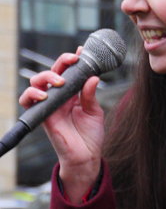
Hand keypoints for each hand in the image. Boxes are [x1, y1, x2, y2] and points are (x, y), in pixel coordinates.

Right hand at [18, 48, 104, 201]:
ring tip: (60, 82)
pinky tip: (44, 95)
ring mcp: (49, 105)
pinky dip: (32, 95)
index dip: (72, 60)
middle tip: (73, 61)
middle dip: (60, 63)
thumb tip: (93, 77)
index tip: (82, 52)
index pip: (68, 72)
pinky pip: (28, 102)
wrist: (86, 156)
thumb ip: (91, 95)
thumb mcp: (95, 111)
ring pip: (36, 83)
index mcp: (72, 93)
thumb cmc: (90, 135)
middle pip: (51, 72)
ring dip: (46, 77)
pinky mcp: (42, 116)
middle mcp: (59, 97)